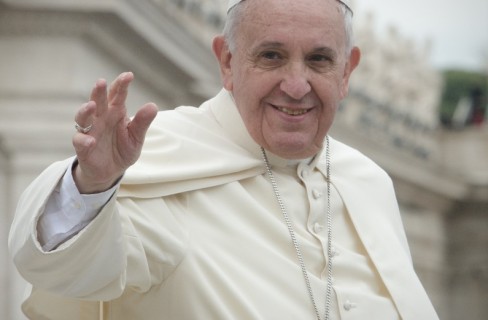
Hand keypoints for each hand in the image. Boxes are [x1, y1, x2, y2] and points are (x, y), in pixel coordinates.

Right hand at [72, 72, 157, 193]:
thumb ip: (142, 122)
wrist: (112, 171)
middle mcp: (101, 118)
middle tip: (101, 82)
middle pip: (98, 101)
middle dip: (99, 91)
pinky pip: (80, 141)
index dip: (121, 85)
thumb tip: (153, 106)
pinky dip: (84, 140)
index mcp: (116, 112)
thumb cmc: (123, 149)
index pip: (117, 95)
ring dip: (86, 110)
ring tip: (91, 106)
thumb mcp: (136, 137)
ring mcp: (90, 131)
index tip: (128, 75)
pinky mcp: (83, 147)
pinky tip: (91, 141)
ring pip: (83, 117)